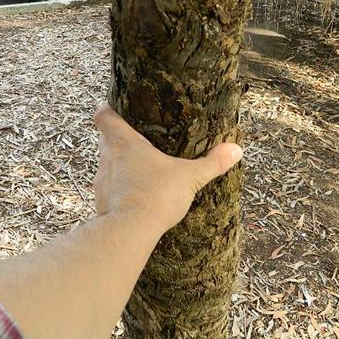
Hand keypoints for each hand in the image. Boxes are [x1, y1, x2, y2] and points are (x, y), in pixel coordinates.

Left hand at [93, 104, 242, 233]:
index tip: (118, 107)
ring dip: (120, 164)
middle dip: (119, 138)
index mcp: (124, 142)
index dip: (108, 108)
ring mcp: (102, 181)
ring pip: (107, 164)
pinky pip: (109, 189)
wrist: (129, 232)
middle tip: (139, 138)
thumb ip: (212, 163)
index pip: (104, 116)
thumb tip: (235, 150)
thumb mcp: (189, 177)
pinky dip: (120, 188)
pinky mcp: (102, 202)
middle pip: (105, 139)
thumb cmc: (155, 196)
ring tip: (141, 168)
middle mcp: (108, 158)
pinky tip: (136, 194)